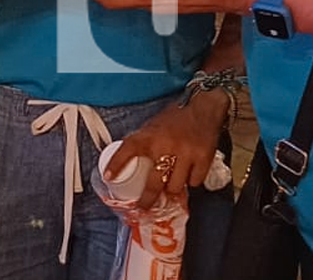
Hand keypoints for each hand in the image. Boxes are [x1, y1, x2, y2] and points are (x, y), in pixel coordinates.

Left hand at [105, 96, 229, 208]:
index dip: (116, 164)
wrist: (203, 107)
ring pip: (174, 187)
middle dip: (147, 199)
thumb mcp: (153, 126)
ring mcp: (185, 153)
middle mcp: (165, 145)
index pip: (128, 149)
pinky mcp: (203, 157)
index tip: (108, 177)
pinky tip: (189, 173)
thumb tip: (129, 165)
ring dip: (172, 188)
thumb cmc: (175, 117)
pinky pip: (194, 182)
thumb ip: (144, 143)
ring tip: (172, 182)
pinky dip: (191, 181)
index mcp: (150, 135)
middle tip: (145, 205)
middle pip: (154, 184)